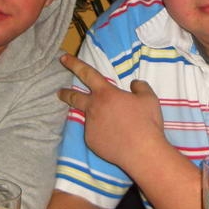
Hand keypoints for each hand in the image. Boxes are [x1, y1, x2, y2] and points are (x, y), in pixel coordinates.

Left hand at [57, 53, 166, 170]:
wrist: (142, 151)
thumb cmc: (146, 122)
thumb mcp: (149, 98)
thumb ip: (140, 87)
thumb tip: (134, 84)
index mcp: (106, 94)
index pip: (87, 73)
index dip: (74, 64)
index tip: (63, 57)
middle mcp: (93, 108)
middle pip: (75, 97)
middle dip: (65, 93)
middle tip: (59, 92)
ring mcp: (90, 126)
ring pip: (89, 118)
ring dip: (95, 117)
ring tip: (109, 124)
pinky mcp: (91, 142)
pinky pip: (96, 134)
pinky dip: (103, 133)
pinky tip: (116, 138)